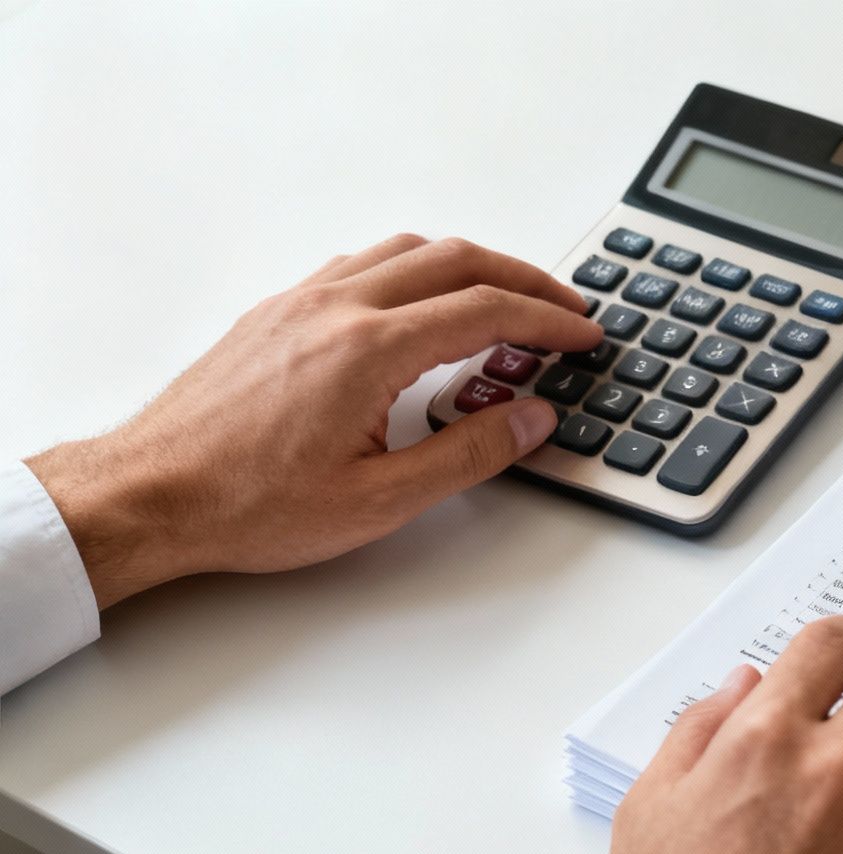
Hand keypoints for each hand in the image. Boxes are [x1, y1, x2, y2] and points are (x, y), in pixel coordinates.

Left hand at [25, 234, 601, 608]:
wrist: (151, 494)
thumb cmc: (249, 504)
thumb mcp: (381, 500)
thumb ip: (468, 452)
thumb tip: (531, 417)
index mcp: (368, 350)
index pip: (485, 311)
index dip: (546, 321)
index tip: (582, 335)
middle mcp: (335, 308)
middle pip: (455, 260)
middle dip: (523, 279)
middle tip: (564, 308)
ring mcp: (300, 302)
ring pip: (406, 250)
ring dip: (469, 265)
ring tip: (505, 299)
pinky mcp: (275, 313)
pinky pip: (361, 264)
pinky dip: (414, 270)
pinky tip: (422, 305)